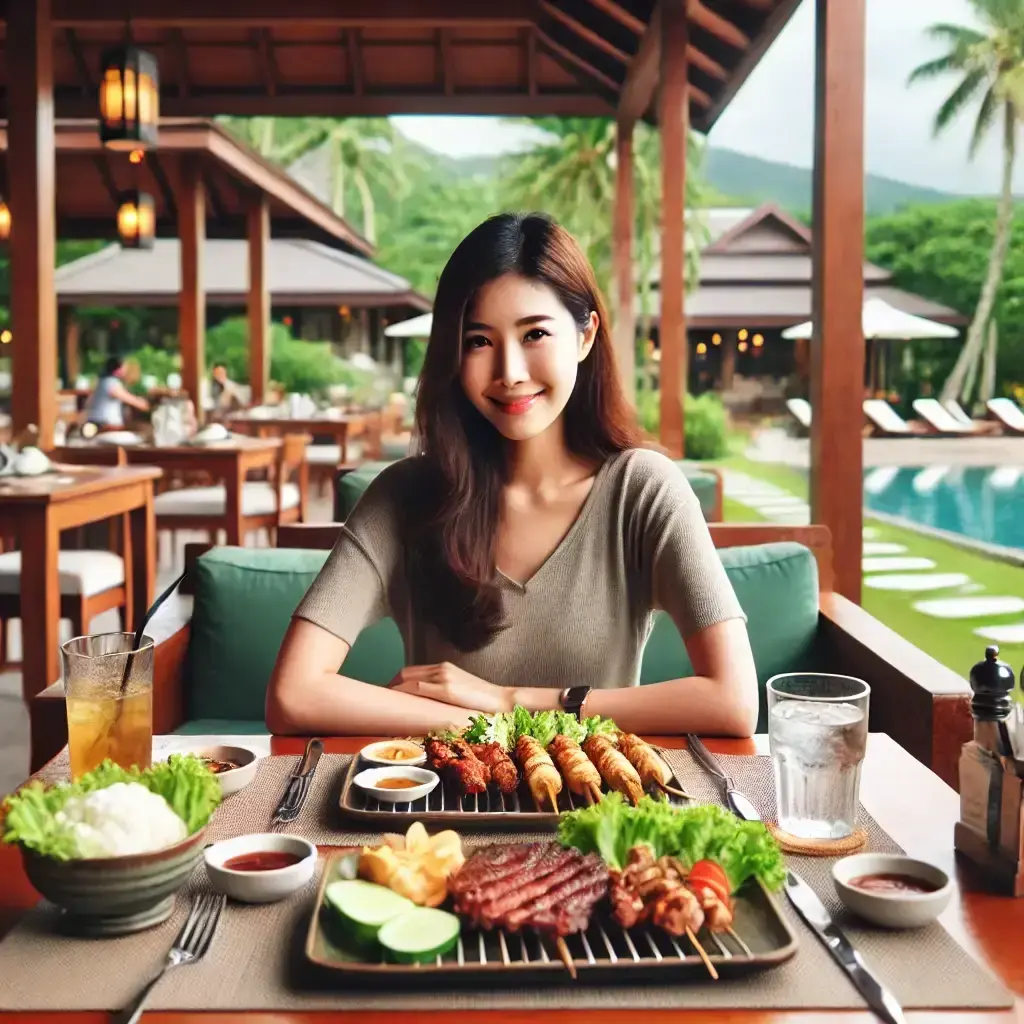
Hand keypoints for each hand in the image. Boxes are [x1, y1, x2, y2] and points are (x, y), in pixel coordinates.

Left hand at [388, 662, 513, 713]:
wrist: (501, 700)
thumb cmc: (482, 699)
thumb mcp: (460, 689)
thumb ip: (443, 690)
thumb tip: (427, 702)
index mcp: (445, 668)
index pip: (413, 670)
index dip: (397, 680)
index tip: (387, 690)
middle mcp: (442, 669)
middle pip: (406, 672)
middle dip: (391, 683)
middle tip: (381, 698)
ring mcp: (444, 678)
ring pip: (408, 678)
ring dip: (393, 688)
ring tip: (383, 700)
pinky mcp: (447, 690)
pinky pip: (418, 688)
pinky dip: (403, 692)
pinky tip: (395, 699)